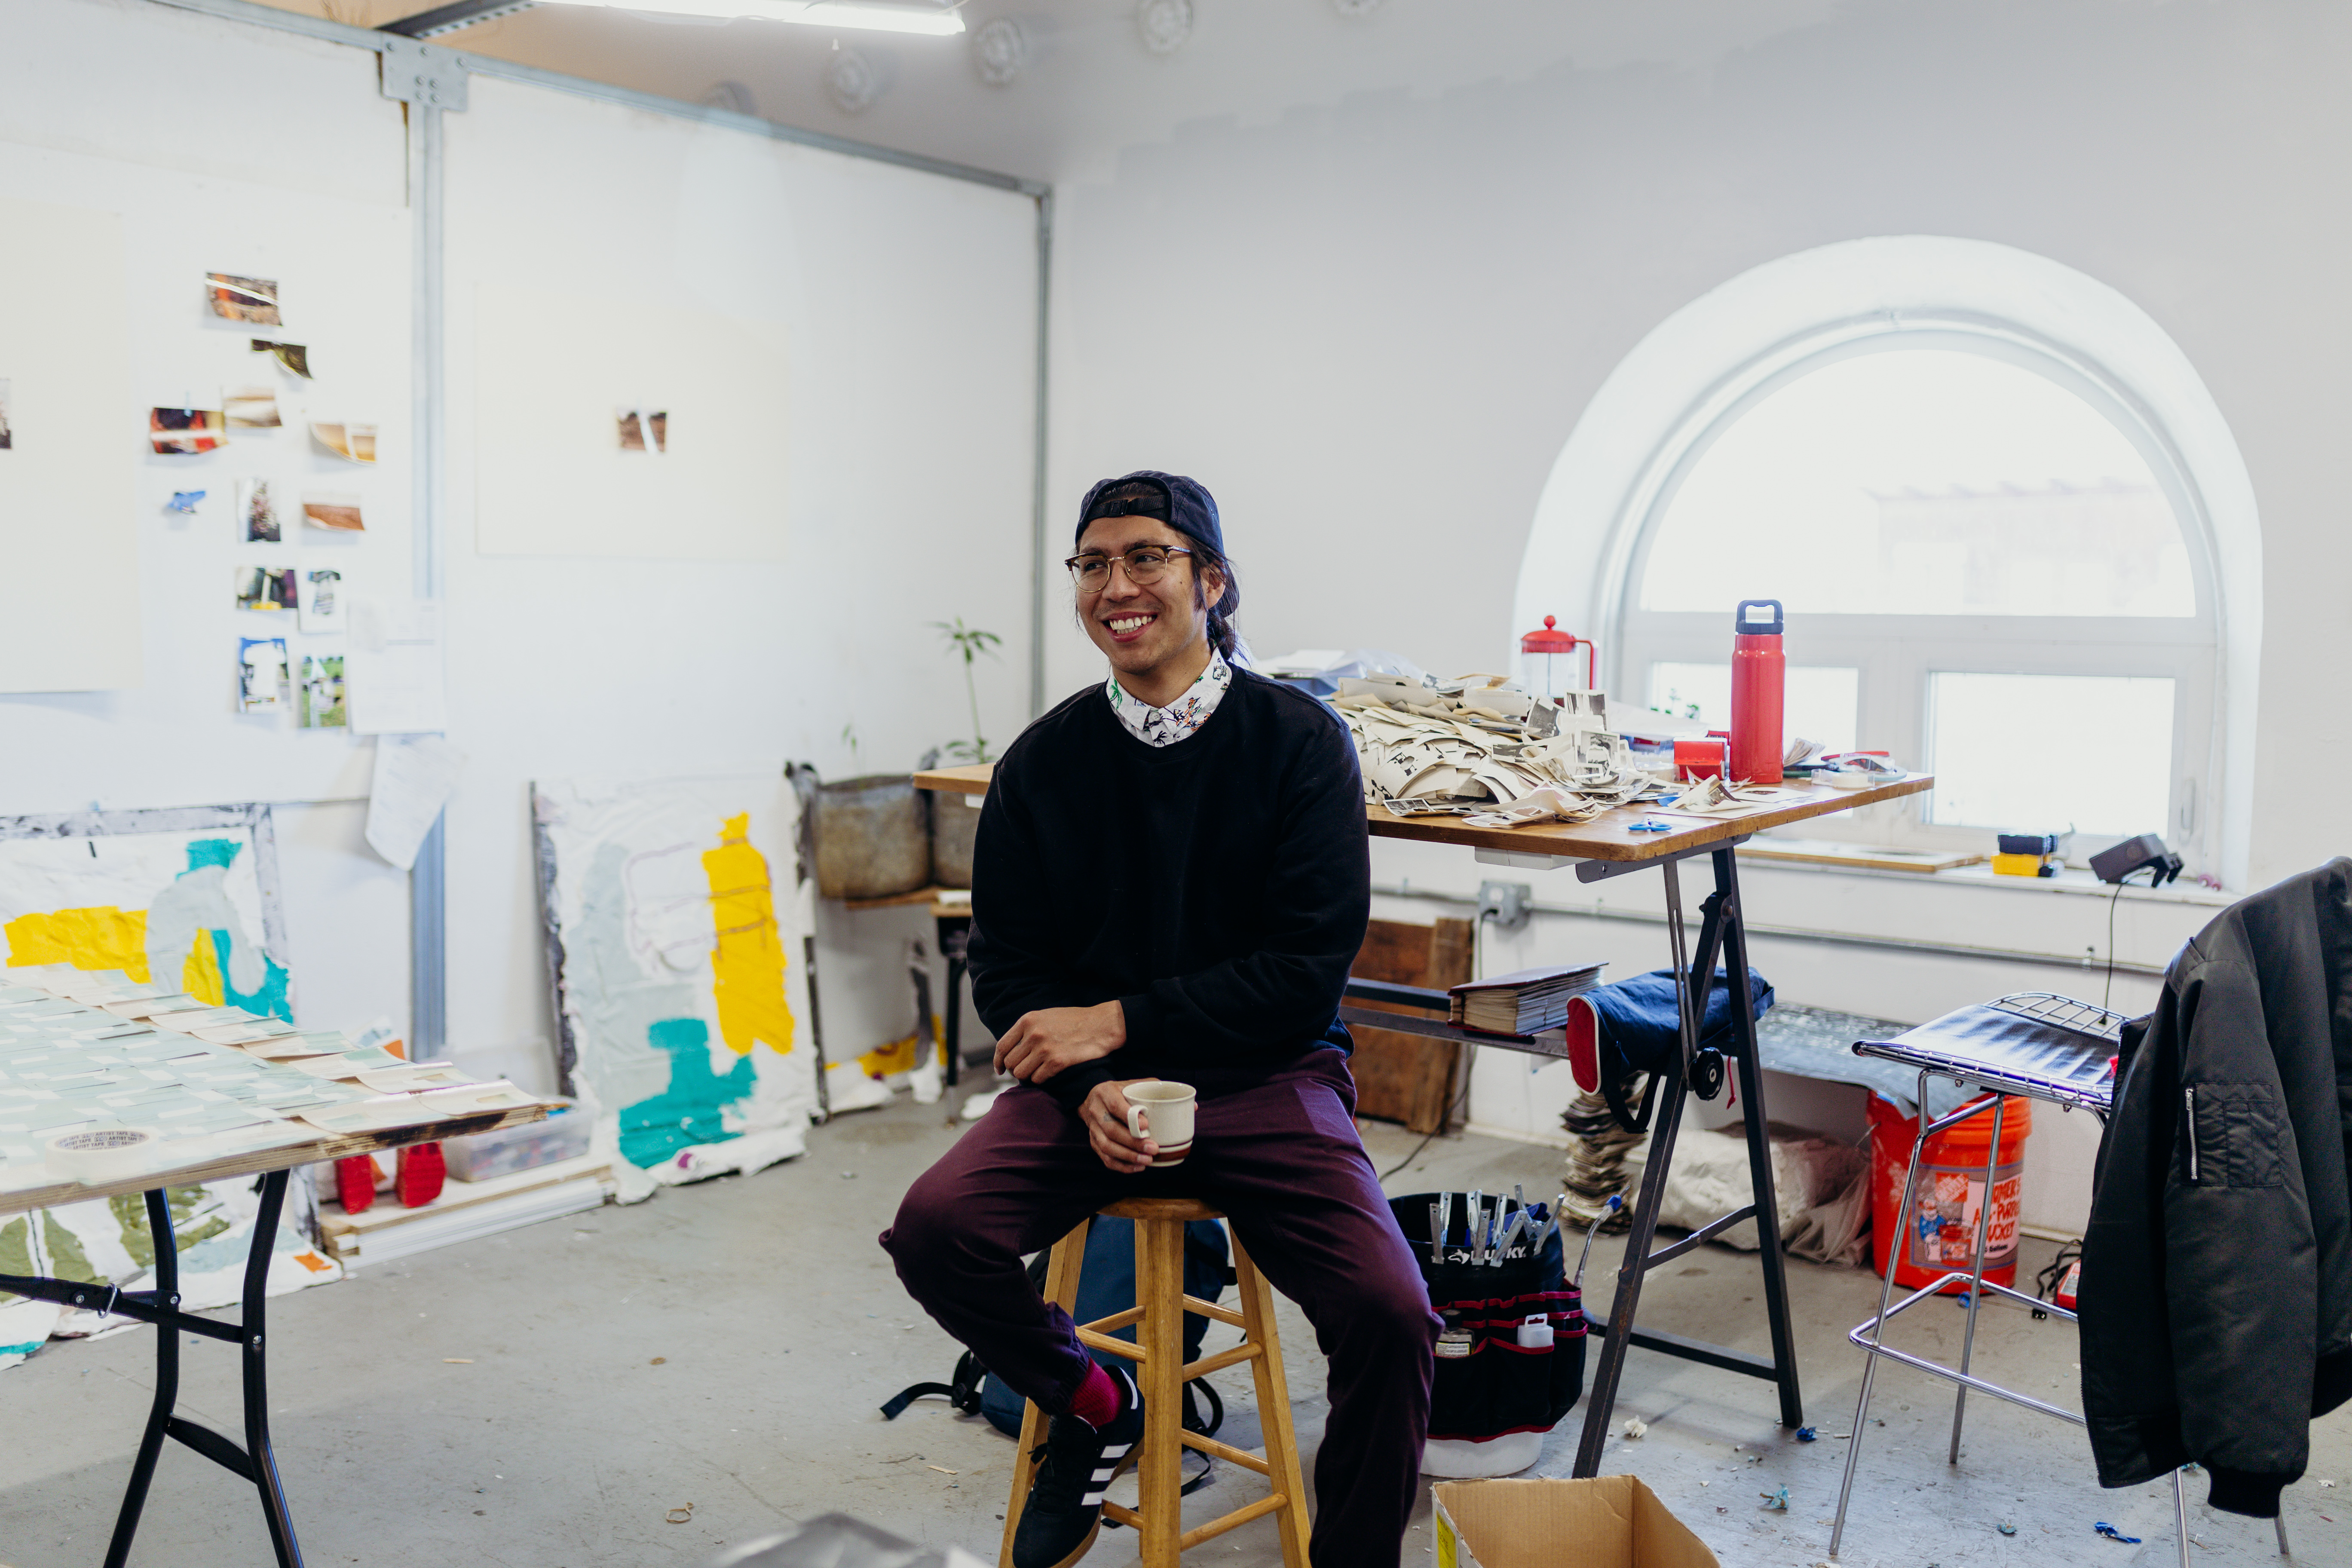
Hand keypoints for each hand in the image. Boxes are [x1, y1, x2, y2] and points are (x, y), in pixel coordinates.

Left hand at [993, 1001, 1124, 1083]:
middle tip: (1028, 1069)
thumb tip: (1011, 1049)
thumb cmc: (1074, 1021)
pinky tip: (1051, 1072)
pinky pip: (1037, 1079)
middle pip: (1011, 1063)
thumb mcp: (1046, 1016)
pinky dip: (1042, 1079)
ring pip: (1021, 1073)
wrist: (1101, 1024)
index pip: (1001, 1046)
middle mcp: (1033, 1034)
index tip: (1000, 1069)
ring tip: (1039, 1070)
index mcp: (1028, 1020)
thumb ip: (1027, 1029)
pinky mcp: (1057, 1062)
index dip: (998, 1061)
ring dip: (1029, 1075)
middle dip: (1017, 1069)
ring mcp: (1044, 1048)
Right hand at [1082, 1078, 1160, 1173]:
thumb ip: (1151, 1088)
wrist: (1094, 1099)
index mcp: (1106, 1093)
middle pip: (1111, 1130)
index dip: (1130, 1117)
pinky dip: (1122, 1165)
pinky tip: (1137, 1167)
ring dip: (1128, 1156)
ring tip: (1147, 1160)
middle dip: (1133, 1142)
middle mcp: (1096, 1111)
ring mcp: (1093, 1128)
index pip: (1115, 1106)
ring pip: (1107, 1146)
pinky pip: (1105, 1158)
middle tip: (1153, 1148)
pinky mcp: (1093, 1142)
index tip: (1146, 1126)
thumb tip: (1182, 1102)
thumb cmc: (1119, 1092)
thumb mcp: (1132, 1084)